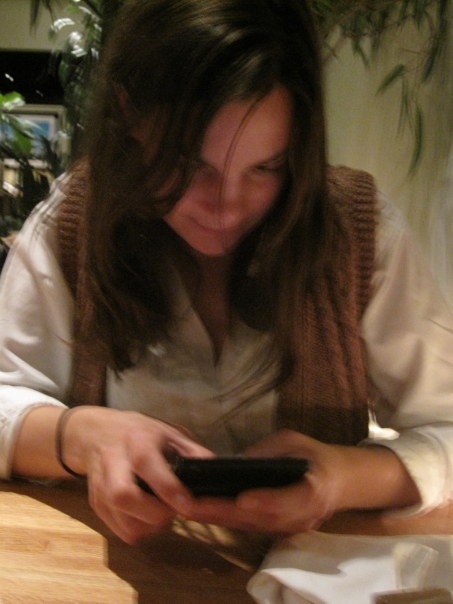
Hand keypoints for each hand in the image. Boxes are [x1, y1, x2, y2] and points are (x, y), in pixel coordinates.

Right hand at [62, 407, 213, 543]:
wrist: (96, 433)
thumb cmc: (140, 432)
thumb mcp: (169, 433)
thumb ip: (193, 452)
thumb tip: (216, 473)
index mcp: (137, 441)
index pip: (146, 464)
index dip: (168, 489)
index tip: (189, 506)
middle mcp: (113, 462)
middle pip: (124, 495)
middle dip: (154, 513)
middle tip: (172, 510)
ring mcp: (100, 485)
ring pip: (120, 518)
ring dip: (147, 525)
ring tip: (161, 513)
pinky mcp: (95, 503)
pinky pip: (117, 529)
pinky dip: (137, 530)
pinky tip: (146, 517)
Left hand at [182, 429, 420, 533]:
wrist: (339, 481)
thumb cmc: (314, 455)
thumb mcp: (293, 441)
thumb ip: (268, 450)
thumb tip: (237, 461)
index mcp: (313, 490)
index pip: (289, 500)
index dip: (266, 501)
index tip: (242, 499)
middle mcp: (302, 516)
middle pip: (261, 518)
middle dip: (224, 512)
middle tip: (192, 504)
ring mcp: (291, 528)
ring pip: (252, 527)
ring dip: (220, 519)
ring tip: (189, 508)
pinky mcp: (279, 531)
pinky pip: (251, 527)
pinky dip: (227, 520)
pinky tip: (204, 511)